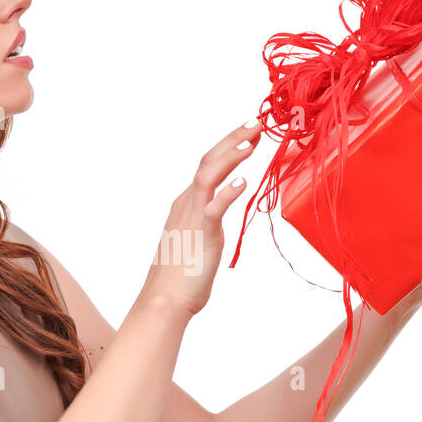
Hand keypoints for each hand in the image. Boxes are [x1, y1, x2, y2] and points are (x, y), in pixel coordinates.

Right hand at [139, 120, 259, 317]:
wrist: (165, 299)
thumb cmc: (180, 277)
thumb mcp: (195, 242)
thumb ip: (205, 225)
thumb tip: (214, 221)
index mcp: (186, 204)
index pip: (208, 166)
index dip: (228, 146)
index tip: (248, 133)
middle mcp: (187, 204)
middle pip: (209, 161)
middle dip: (232, 139)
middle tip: (256, 122)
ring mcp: (193, 217)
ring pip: (209, 175)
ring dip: (231, 155)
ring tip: (252, 140)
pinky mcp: (202, 234)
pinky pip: (215, 207)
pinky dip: (228, 192)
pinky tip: (243, 182)